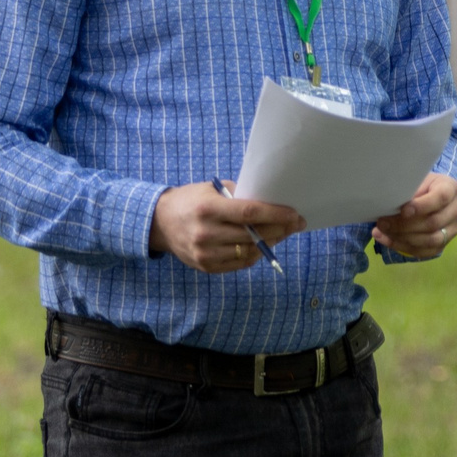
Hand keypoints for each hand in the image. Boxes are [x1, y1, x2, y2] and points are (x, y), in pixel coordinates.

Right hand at [149, 181, 305, 273]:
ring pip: (249, 252)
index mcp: (208, 210)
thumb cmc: (191, 200)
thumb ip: (239, 196)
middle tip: (296, 224)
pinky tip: (264, 245)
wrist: (160, 223)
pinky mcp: (206, 267)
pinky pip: (239, 263)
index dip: (276, 214)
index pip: (250, 213)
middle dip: (280, 229)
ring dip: (271, 243)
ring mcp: (206, 254)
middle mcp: (206, 234)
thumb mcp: (212, 189)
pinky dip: (255, 254)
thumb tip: (271, 202)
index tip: (294, 214)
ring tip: (283, 233)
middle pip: (253, 235)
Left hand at [372, 172, 456, 260]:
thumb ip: (407, 191)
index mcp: (450, 188)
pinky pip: (423, 251)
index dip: (422, 206)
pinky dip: (401, 246)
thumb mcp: (413, 180)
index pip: (441, 197)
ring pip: (429, 240)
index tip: (403, 210)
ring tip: (381, 231)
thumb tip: (389, 203)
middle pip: (434, 222)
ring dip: (402, 238)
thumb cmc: (417, 185)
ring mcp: (451, 229)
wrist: (425, 196)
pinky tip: (385, 239)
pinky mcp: (442, 244)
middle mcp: (455, 209)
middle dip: (405, 225)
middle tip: (383, 222)